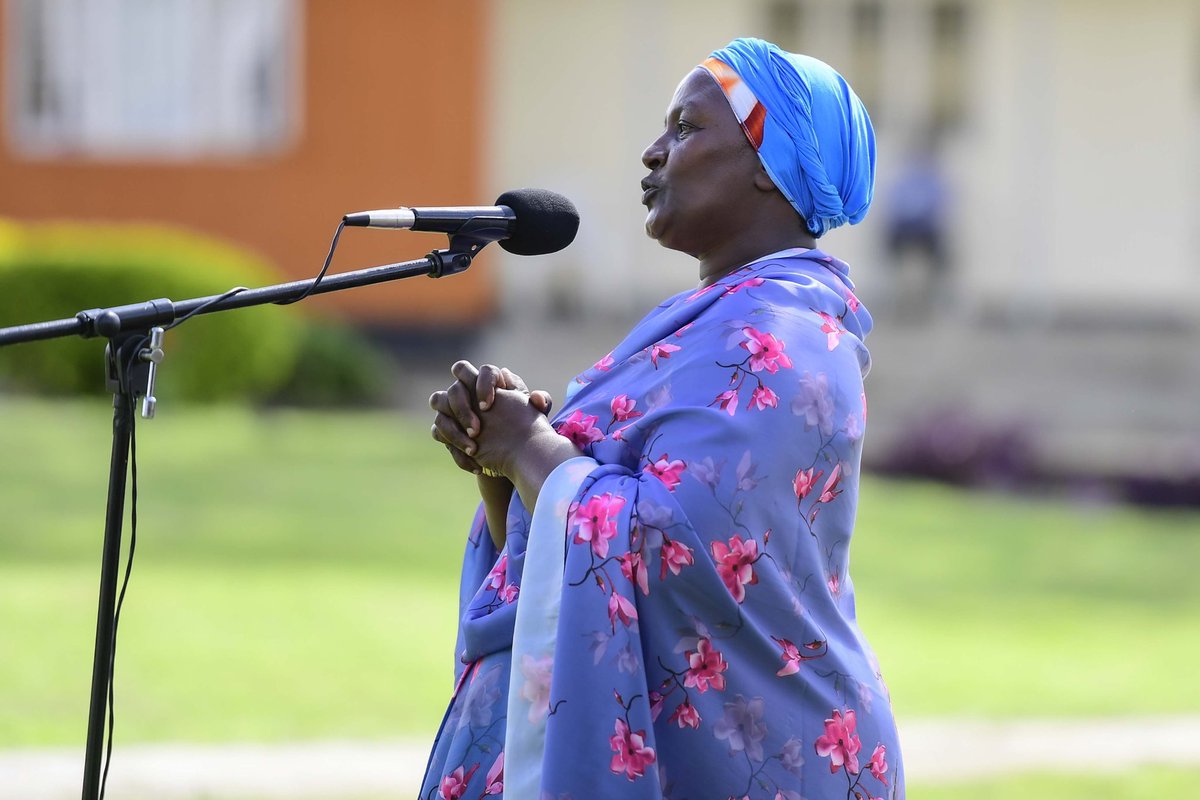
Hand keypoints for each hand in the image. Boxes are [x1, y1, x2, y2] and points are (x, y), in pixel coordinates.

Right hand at [429, 360, 552, 475]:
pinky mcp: (446, 429)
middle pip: (454, 388)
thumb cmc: (523, 426)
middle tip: (477, 430)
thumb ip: (542, 403)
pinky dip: (456, 449)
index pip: (480, 370)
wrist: (512, 452)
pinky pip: (439, 432)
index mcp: (489, 382)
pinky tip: (475, 463)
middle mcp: (468, 392)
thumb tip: (536, 397)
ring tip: (473, 449)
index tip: (488, 406)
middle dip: (462, 408)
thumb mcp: (536, 416)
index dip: (481, 384)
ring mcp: (453, 409)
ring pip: (438, 404)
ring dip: (452, 430)